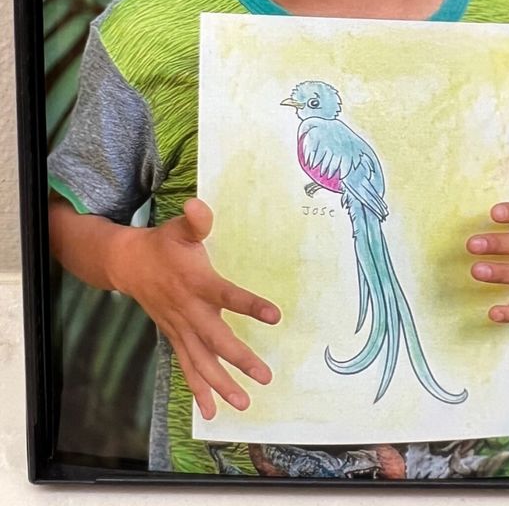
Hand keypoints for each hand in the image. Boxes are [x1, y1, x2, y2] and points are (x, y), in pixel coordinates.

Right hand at [111, 197, 280, 419]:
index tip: (275, 315)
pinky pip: (187, 367)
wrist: (128, 264)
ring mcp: (180, 328)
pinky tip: (213, 411)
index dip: (249, 305)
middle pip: (215, 338)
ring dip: (221, 384)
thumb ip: (196, 220)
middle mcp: (188, 310)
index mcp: (196, 281)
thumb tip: (198, 203)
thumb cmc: (164, 244)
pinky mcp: (175, 337)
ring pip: (201, 361)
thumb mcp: (180, 228)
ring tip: (243, 403)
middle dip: (239, 359)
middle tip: (264, 376)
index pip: (226, 294)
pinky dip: (198, 390)